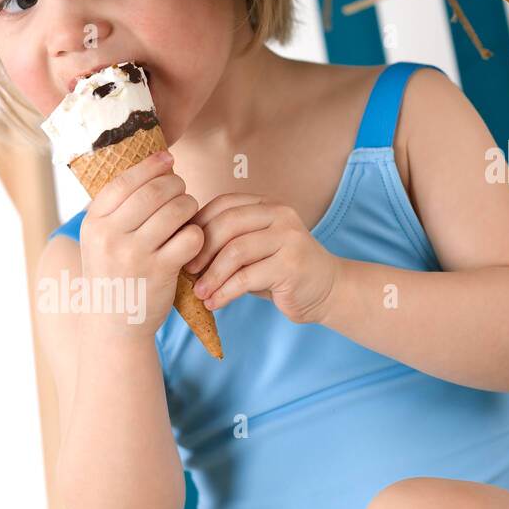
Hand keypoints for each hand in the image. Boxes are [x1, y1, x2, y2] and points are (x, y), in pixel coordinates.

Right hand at [78, 151, 203, 338]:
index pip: (125, 181)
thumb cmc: (113, 274)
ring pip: (176, 210)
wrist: (113, 324)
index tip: (168, 158)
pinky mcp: (160, 272)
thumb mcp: (100, 240)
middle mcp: (110, 236)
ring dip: (189, 206)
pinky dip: (196, 233)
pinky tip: (190, 240)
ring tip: (187, 213)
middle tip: (181, 192)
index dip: (151, 165)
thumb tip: (154, 165)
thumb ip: (118, 208)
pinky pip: (191, 236)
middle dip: (175, 185)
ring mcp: (135, 254)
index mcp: (94, 223)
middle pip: (155, 191)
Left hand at [182, 192, 342, 324]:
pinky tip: (214, 303)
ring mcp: (289, 238)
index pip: (224, 204)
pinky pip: (247, 278)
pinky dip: (224, 292)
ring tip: (199, 292)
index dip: (198, 225)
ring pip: (236, 251)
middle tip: (186, 271)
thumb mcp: (253, 250)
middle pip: (228, 224)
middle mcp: (280, 215)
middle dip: (201, 249)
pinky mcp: (291, 265)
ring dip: (211, 275)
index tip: (181, 247)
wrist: (326, 290)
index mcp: (267, 205)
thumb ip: (227, 242)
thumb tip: (181, 248)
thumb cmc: (280, 271)